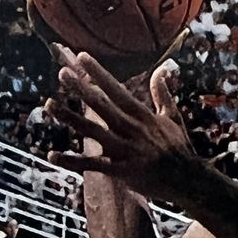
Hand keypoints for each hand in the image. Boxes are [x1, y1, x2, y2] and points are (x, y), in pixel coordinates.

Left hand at [48, 51, 198, 200]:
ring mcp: (125, 149)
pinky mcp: (122, 170)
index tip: (83, 57)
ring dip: (70, 117)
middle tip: (62, 74)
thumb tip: (162, 70)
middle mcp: (131, 129)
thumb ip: (162, 94)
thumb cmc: (180, 149)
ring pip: (92, 131)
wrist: (188, 180)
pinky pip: (92, 165)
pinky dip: (72, 161)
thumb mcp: (173, 117)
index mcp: (142, 115)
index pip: (117, 90)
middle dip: (81, 88)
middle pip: (102, 105)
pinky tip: (53, 155)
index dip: (99, 73)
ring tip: (50, 105)